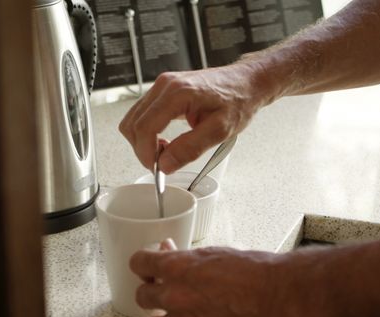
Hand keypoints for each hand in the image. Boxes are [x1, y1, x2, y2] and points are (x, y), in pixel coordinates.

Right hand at [119, 63, 267, 172]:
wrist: (246, 83)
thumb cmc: (237, 100)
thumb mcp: (220, 130)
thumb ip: (190, 148)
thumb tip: (165, 164)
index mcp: (178, 93)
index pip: (145, 127)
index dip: (146, 153)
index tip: (157, 169)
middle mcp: (165, 85)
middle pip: (133, 124)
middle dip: (143, 150)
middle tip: (163, 164)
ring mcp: (162, 86)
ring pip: (133, 120)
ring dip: (143, 142)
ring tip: (166, 152)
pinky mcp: (162, 91)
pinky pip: (142, 115)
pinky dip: (147, 133)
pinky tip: (164, 141)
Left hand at [130, 246, 291, 316]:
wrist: (276, 295)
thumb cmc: (253, 271)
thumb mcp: (213, 253)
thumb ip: (185, 255)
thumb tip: (168, 250)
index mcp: (176, 267)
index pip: (138, 262)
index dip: (142, 263)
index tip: (147, 266)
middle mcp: (175, 296)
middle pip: (141, 295)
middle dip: (151, 290)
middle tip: (162, 288)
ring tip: (172, 313)